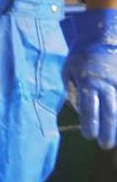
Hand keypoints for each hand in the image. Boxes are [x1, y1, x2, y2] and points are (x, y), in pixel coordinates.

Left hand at [62, 9, 116, 148]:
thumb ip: (72, 90)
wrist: (102, 36)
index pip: (90, 107)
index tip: (89, 136)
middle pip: (110, 112)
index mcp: (89, 82)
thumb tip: (78, 110)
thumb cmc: (80, 56)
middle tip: (106, 145)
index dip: (90, 123)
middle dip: (108, 130)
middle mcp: (107, 84)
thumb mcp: (68, 71)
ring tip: (115, 139)